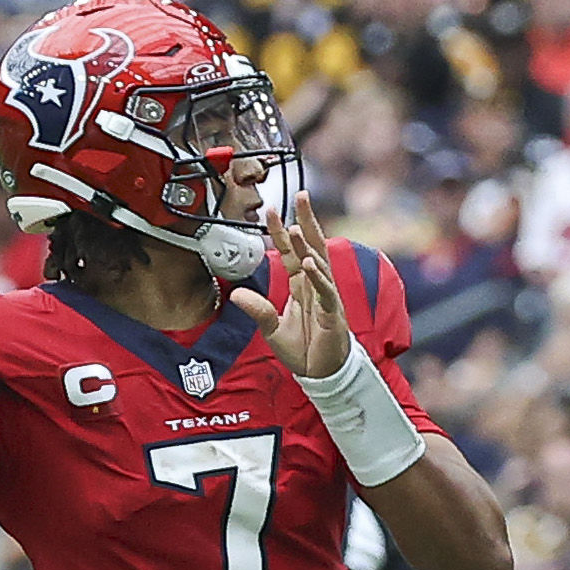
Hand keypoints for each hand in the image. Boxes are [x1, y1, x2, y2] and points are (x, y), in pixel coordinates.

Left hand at [230, 200, 350, 380]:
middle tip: (300, 195)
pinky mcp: (332, 313)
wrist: (322, 374)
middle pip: (312, 246)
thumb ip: (257, 310)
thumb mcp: (273, 329)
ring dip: (307, 245)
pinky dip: (317, 277)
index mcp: (302, 285)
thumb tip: (237, 294)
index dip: (281, 232)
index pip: (291, 252)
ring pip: (318, 263)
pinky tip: (309, 263)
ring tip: (295, 227)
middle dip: (306, 220)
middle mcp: (315, 285)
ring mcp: (326, 297)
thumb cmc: (304, 350)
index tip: (271, 210)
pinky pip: (325, 291)